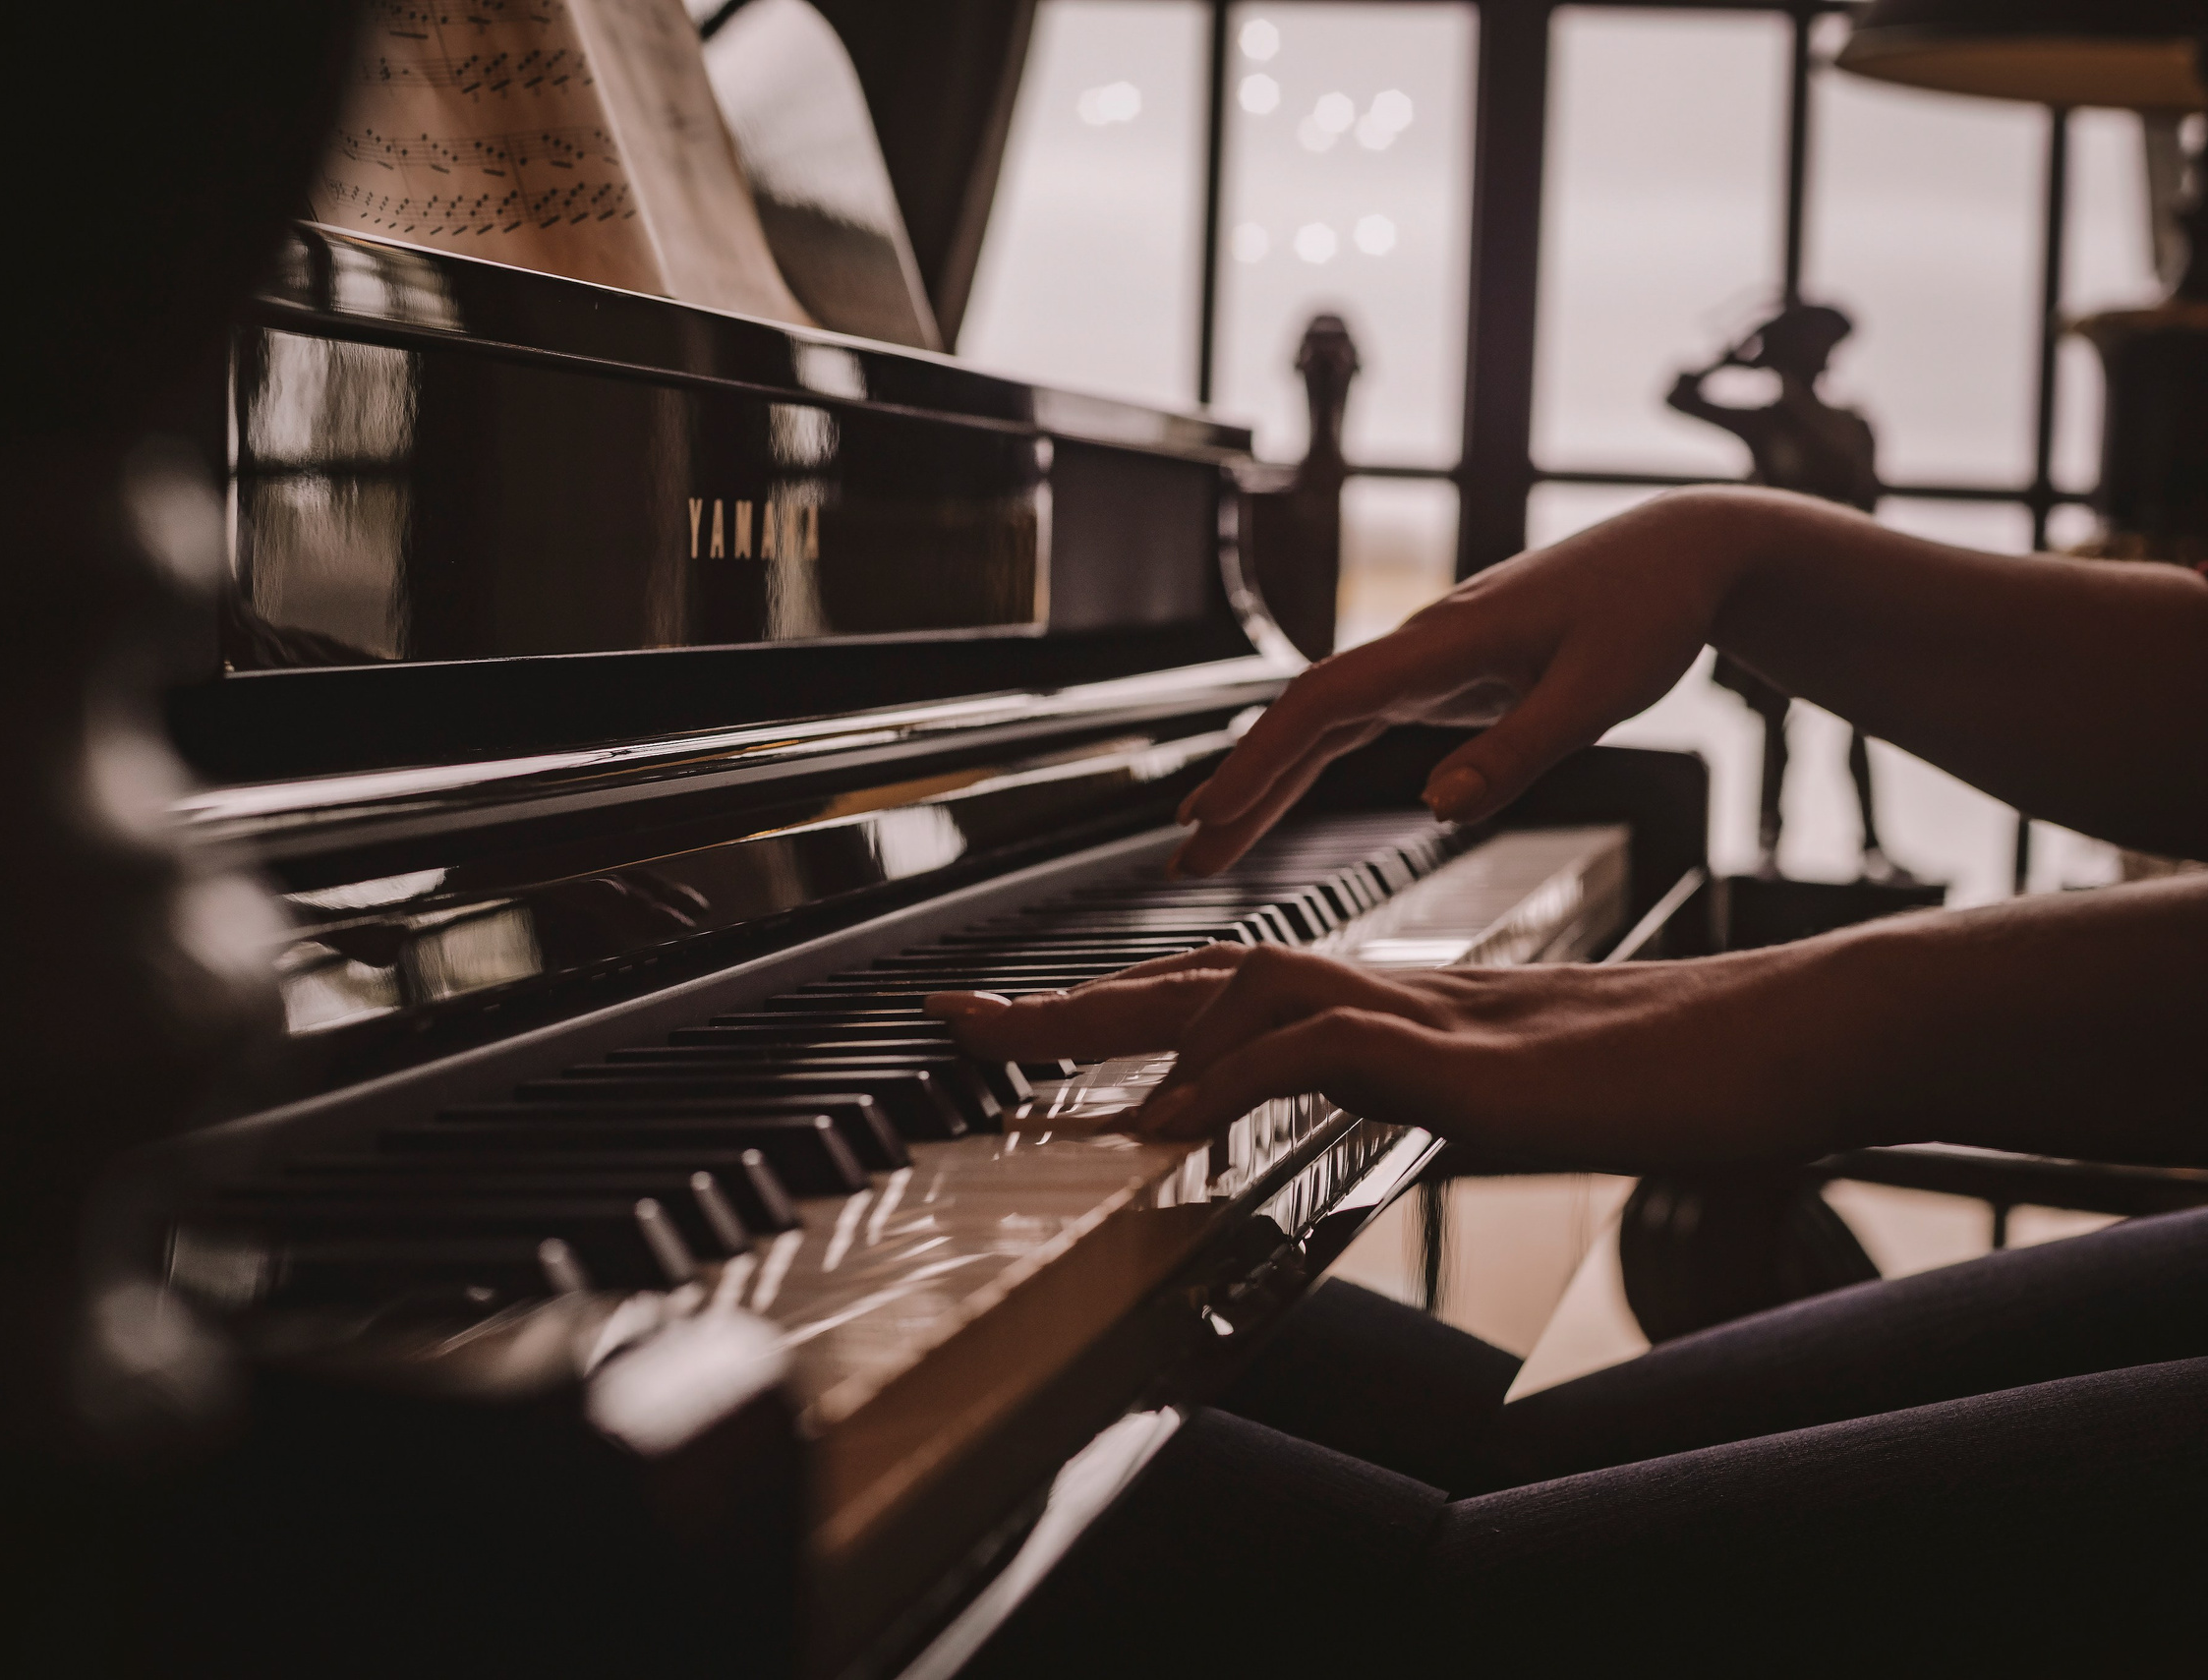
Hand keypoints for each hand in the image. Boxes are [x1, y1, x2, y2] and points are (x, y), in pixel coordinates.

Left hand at [927, 940, 1850, 1165]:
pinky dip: (1228, 1079)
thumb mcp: (1502, 1109)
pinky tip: (1169, 1120)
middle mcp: (1392, 995)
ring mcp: (1426, 1019)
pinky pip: (1317, 1052)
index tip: (1035, 1033)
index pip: (1233, 992)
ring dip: (1124, 1025)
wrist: (1774, 1046)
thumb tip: (1328, 1128)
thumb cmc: (1660, 1079)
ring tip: (1023, 1056)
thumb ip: (1410, 1106)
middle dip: (1071, 1002)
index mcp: (1395, 1008)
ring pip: (1241, 992)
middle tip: (957, 1020)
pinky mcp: (1465, 1059)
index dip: (1127, 1008)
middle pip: (1201, 974)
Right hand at [1174, 489, 1750, 876]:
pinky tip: (1278, 801)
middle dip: (1238, 788)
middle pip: (1300, 719)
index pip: (1321, 706)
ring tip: (1210, 845)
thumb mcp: (1601, 691)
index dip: (1259, 762)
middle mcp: (1418, 649)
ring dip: (1262, 783)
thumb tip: (1434, 806)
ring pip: (1319, 725)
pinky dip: (1308, 764)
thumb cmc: (1651, 608)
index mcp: (1444, 646)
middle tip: (1183, 857)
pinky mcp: (1443, 675)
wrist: (1682, 548)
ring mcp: (1425, 661)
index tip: (1210, 817)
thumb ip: (1518, 750)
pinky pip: (1354, 724)